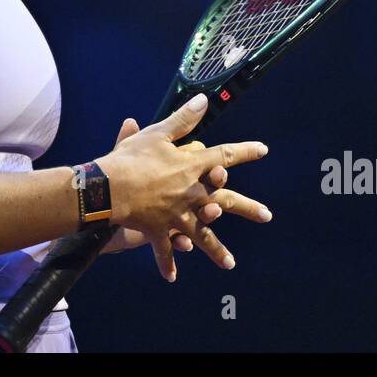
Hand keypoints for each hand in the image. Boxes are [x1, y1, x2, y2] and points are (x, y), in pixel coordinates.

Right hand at [97, 115, 269, 282]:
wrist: (109, 188)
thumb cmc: (131, 157)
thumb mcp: (157, 133)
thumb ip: (182, 120)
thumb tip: (202, 99)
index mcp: (192, 167)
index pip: (224, 156)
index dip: (244, 152)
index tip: (263, 151)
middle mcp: (191, 194)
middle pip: (225, 200)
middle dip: (247, 208)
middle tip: (267, 216)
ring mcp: (177, 215)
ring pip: (202, 235)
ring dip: (216, 250)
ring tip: (229, 264)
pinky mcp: (159, 230)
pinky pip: (164, 250)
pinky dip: (167, 263)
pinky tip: (173, 277)